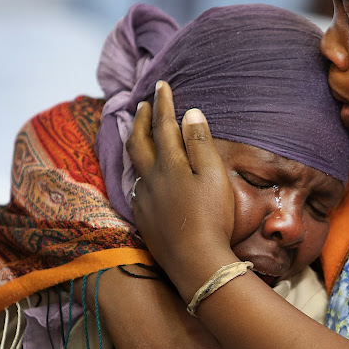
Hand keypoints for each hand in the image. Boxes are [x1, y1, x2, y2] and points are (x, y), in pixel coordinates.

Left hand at [126, 81, 236, 299]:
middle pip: (139, 142)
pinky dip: (140, 171)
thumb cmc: (212, 218)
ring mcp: (143, 200)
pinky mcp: (144, 219)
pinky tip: (146, 176)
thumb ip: (200, 143)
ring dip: (137, 143)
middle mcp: (150, 179)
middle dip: (142, 120)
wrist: (196, 263)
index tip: (162, 85)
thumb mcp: (214, 176)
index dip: (164, 104)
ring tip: (140, 134)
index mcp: (169, 165)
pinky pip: (136, 186)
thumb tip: (190, 113)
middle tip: (145, 104)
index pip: (164, 125)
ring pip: (134, 164)